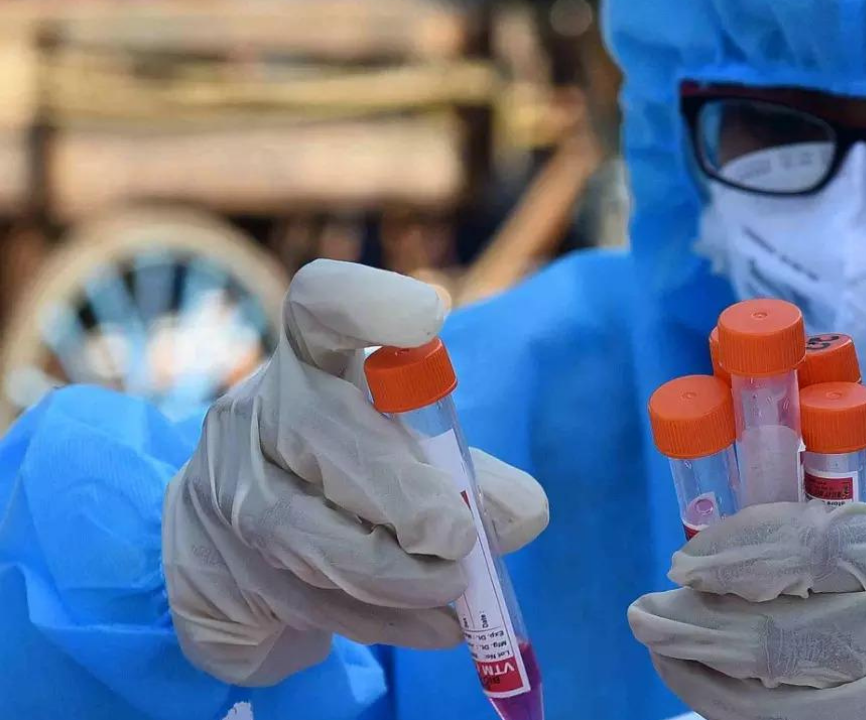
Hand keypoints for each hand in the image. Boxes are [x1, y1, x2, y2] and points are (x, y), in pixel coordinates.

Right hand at [162, 260, 548, 685]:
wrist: (237, 552)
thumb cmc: (350, 481)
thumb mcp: (414, 460)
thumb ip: (472, 480)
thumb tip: (522, 515)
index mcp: (314, 360)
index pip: (321, 306)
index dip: (368, 303)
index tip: (429, 316)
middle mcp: (257, 410)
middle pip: (313, 428)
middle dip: (395, 490)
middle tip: (458, 538)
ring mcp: (226, 487)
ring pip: (297, 527)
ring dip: (390, 572)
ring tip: (454, 592)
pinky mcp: (216, 564)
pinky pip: (299, 595)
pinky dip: (378, 620)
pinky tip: (433, 626)